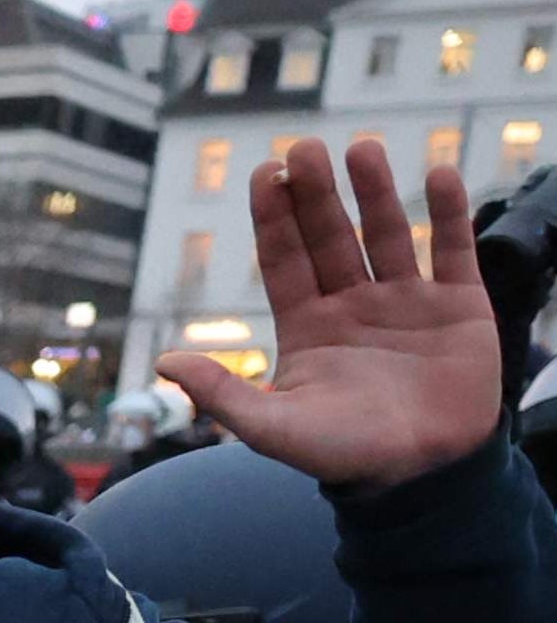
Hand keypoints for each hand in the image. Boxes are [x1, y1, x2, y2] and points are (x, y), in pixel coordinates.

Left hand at [162, 138, 503, 486]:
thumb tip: (163, 361)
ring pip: (388, 232)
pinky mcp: (458, 304)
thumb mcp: (272, 428)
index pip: (285, 260)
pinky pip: (453, 248)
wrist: (420, 475)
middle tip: (303, 147)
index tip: (265, 173)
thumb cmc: (343, 455)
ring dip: (374, 191)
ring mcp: (406, 301)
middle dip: (316, 193)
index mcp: (307, 327)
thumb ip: (222, 393)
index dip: (275, 217)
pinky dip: (449, 213)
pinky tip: (438, 176)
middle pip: (330, 236)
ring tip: (359, 149)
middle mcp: (353, 305)